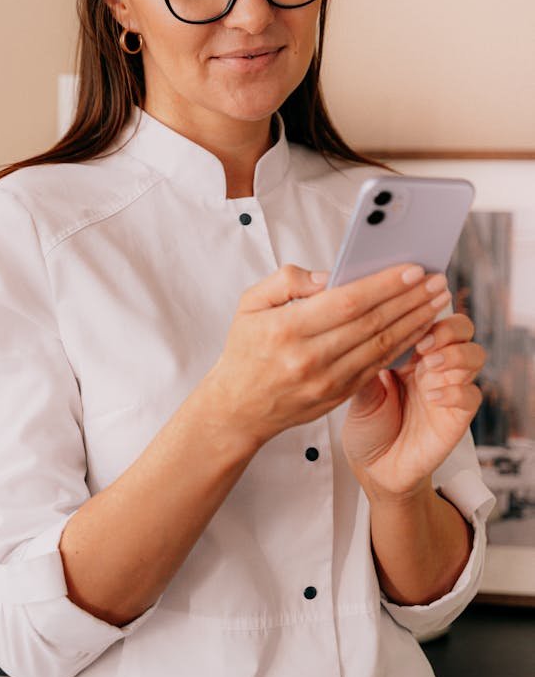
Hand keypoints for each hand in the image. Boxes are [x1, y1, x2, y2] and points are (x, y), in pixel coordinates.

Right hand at [203, 262, 451, 453]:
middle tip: (438, 280)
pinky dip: (403, 345)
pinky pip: (378, 366)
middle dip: (410, 299)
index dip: (384, 285)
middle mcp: (310, 357)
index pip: (347, 302)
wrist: (239, 408)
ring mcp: (327, 381)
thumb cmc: (246, 349)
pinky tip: (419, 327)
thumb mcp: (250, 304)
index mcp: (288, 329)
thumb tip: (329, 275)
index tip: (412, 269)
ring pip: (382, 347)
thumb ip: (286, 280)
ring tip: (437, 300)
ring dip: (415, 321)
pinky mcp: (339, 396)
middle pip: (372, 323)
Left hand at [341, 312, 484, 499]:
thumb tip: (369, 334)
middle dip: (449, 329)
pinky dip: (455, 391)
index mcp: (410, 350)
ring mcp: (449, 387)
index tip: (410, 316)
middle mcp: (433, 364)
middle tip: (426, 343)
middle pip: (462, 328)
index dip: (425, 311)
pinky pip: (471, 394)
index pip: (430, 316)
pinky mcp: (458, 415)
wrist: (375, 467)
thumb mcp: (360, 391)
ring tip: (429, 368)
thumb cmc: (367, 425)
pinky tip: (432, 396)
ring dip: (455, 356)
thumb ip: (369, 364)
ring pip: (474, 355)